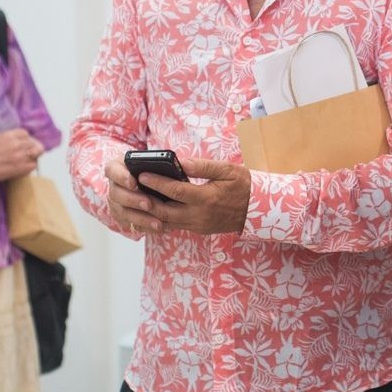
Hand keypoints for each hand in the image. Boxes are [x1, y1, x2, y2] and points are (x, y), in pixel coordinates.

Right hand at [0, 128, 44, 182]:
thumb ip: (9, 135)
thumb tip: (20, 136)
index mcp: (10, 136)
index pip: (26, 133)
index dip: (26, 138)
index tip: (25, 143)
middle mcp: (18, 144)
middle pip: (34, 143)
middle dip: (33, 146)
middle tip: (30, 151)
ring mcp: (21, 156)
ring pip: (37, 153)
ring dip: (34, 155)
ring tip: (29, 158)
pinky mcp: (22, 167)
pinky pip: (34, 164)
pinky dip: (31, 165)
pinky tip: (26, 166)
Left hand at [105, 156, 250, 235]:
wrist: (258, 210)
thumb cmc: (244, 186)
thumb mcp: (228, 170)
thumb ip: (203, 166)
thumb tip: (181, 162)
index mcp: (207, 198)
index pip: (174, 191)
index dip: (156, 182)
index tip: (141, 174)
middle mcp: (200, 215)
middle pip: (164, 211)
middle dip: (146, 200)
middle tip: (133, 188)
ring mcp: (198, 225)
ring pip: (167, 222)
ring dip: (151, 212)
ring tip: (140, 198)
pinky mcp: (199, 230)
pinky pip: (175, 225)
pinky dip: (162, 218)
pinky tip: (156, 207)